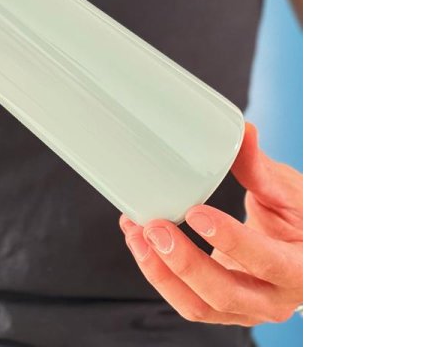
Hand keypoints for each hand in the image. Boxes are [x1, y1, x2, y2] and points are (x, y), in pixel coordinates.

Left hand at [120, 122, 301, 325]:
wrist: (304, 251)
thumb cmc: (302, 219)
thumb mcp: (288, 192)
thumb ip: (261, 168)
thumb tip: (242, 131)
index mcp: (301, 269)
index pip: (266, 261)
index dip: (230, 240)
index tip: (196, 212)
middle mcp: (274, 299)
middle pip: (224, 294)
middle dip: (183, 263)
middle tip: (155, 227)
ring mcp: (246, 309)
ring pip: (199, 306)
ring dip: (161, 273)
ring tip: (137, 234)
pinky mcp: (222, 306)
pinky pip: (187, 300)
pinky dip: (159, 274)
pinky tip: (140, 242)